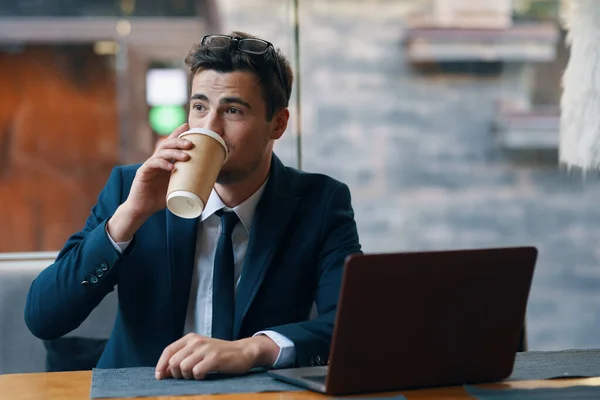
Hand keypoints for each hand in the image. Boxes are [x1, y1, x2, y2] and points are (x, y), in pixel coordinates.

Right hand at [107, 123, 191, 240]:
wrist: (143, 209)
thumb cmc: (160, 198)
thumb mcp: (177, 188)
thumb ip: (188, 181)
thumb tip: (210, 181)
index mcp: (164, 161)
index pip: (170, 143)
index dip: (177, 133)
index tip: (187, 125)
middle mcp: (156, 160)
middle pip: (166, 144)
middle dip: (178, 141)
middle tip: (191, 143)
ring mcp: (149, 165)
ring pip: (160, 153)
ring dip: (174, 152)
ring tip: (186, 156)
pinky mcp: (143, 173)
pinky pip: (152, 164)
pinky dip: (163, 164)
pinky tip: (171, 167)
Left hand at [155, 333, 279, 379]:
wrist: (243, 351)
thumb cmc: (219, 354)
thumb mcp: (199, 351)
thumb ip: (182, 357)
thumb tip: (163, 372)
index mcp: (190, 338)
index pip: (168, 351)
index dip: (161, 365)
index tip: (160, 377)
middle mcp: (196, 341)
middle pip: (173, 362)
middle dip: (176, 374)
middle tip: (186, 377)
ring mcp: (206, 349)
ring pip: (183, 368)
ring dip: (187, 376)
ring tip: (197, 375)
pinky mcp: (215, 358)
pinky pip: (197, 372)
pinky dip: (198, 377)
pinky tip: (204, 376)